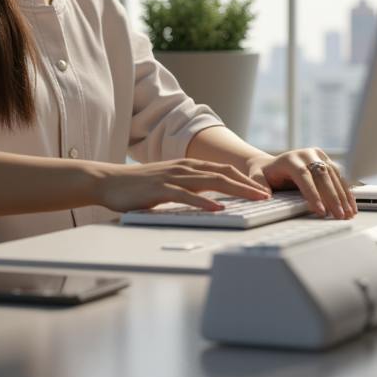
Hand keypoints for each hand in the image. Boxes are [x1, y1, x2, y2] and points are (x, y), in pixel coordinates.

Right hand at [94, 159, 271, 213]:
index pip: (223, 171)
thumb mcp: (168, 185)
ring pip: (210, 182)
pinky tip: (218, 209)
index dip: (245, 180)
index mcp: (187, 167)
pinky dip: (204, 202)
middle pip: (223, 174)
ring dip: (235, 190)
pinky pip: (186, 195)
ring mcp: (172, 178)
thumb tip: (209, 201)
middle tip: (268, 196)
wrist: (108, 181)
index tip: (262, 191)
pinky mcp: (160, 189)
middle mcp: (183, 169)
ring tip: (254, 199)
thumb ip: (188, 189)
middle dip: (248, 185)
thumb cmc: (137, 187)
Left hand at [244, 148, 357, 218]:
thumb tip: (267, 195)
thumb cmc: (263, 174)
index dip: (314, 194)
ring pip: (335, 175)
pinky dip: (346, 191)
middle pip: (323, 175)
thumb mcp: (255, 177)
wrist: (270, 164)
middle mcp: (306, 154)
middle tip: (339, 215)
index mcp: (290, 159)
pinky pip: (340, 176)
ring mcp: (318, 155)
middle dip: (333, 197)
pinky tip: (351, 205)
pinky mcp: (326, 160)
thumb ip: (259, 185)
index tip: (320, 211)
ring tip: (349, 214)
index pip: (304, 176)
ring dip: (343, 195)